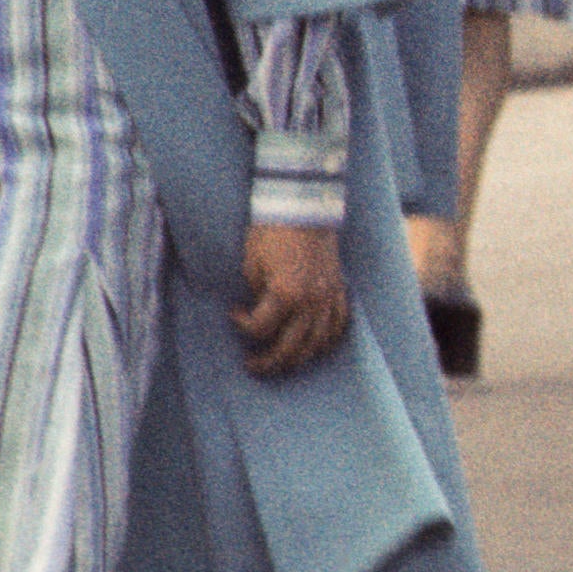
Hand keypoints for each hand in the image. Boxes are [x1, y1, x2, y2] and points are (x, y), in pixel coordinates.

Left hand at [233, 222, 351, 374]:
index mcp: (285, 294)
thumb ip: (256, 293)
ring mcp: (328, 298)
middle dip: (268, 362)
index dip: (241, 326)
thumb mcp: (252, 262)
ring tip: (282, 363)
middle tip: (253, 366)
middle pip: (289, 348)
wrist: (304, 205)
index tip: (233, 314)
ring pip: (316, 344)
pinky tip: (315, 346)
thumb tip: (257, 311)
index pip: (260, 329)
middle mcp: (310, 302)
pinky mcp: (339, 290)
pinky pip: (338, 326)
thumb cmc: (272, 231)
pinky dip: (327, 340)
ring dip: (297, 359)